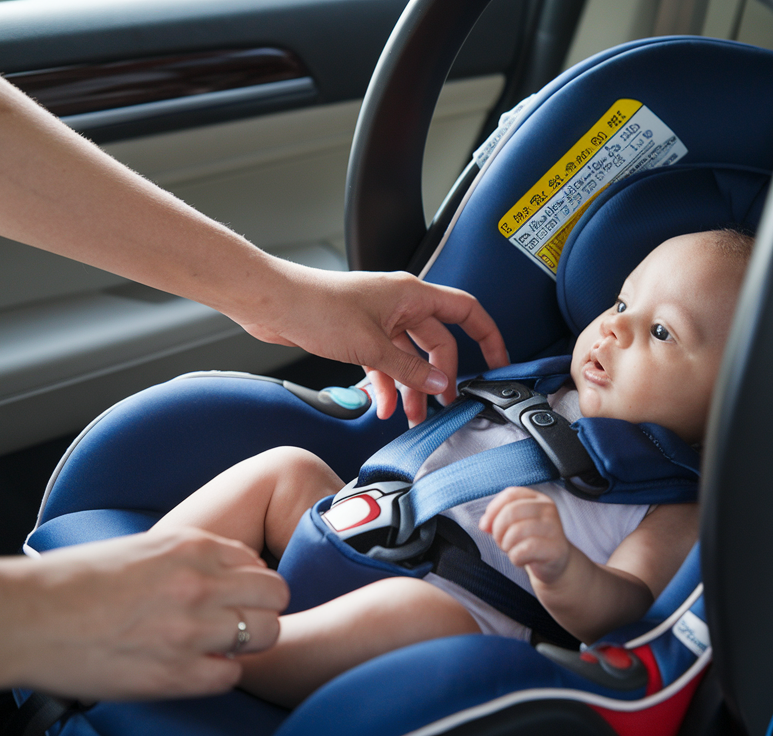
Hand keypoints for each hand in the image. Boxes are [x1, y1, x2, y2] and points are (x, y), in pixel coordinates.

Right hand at [17, 528, 287, 699]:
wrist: (23, 618)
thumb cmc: (69, 582)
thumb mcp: (138, 548)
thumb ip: (184, 558)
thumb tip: (218, 574)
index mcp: (189, 546)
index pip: (256, 560)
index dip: (247, 581)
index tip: (233, 594)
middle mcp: (198, 584)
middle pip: (276, 594)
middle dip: (263, 607)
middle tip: (240, 620)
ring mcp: (191, 630)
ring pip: (266, 633)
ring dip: (248, 641)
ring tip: (221, 646)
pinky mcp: (175, 673)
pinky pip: (231, 674)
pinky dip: (220, 673)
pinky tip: (197, 668)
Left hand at [231, 264, 507, 424]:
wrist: (272, 303)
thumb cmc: (316, 307)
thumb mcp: (372, 346)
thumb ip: (410, 369)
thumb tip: (441, 386)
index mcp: (412, 295)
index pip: (466, 312)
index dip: (488, 336)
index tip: (500, 362)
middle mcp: (400, 304)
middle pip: (437, 342)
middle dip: (441, 376)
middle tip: (445, 405)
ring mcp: (380, 319)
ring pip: (410, 357)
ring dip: (412, 387)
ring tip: (413, 416)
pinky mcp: (360, 333)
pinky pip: (386, 361)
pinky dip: (387, 383)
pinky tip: (383, 405)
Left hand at [480, 487, 571, 584]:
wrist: (556, 563)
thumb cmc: (531, 541)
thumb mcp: (515, 524)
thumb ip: (498, 519)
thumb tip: (485, 524)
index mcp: (538, 499)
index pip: (511, 494)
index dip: (493, 510)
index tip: (485, 526)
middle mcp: (548, 509)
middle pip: (511, 512)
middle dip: (498, 530)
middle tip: (501, 542)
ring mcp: (554, 528)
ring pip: (516, 532)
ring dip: (506, 545)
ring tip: (512, 550)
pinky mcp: (555, 549)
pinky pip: (524, 551)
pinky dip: (515, 558)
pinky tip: (521, 560)